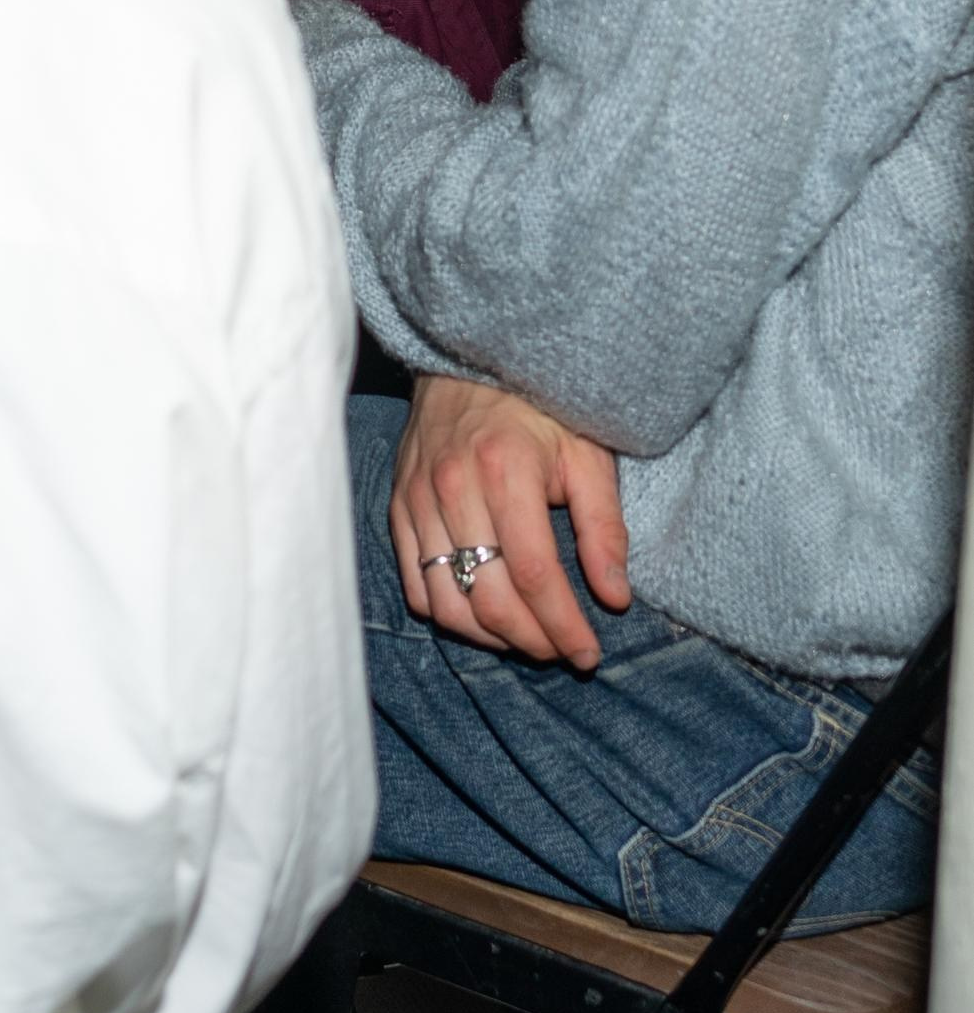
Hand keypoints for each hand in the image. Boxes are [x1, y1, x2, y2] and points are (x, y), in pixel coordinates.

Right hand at [391, 375, 631, 672]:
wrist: (466, 360)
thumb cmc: (537, 407)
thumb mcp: (586, 454)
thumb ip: (604, 527)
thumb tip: (615, 597)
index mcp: (506, 469)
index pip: (534, 574)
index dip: (563, 625)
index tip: (588, 653)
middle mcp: (453, 487)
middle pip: (489, 597)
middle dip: (533, 640)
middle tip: (563, 650)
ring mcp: (418, 499)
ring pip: (448, 602)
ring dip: (490, 637)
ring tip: (526, 637)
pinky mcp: (398, 507)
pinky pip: (415, 586)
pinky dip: (449, 615)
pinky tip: (482, 615)